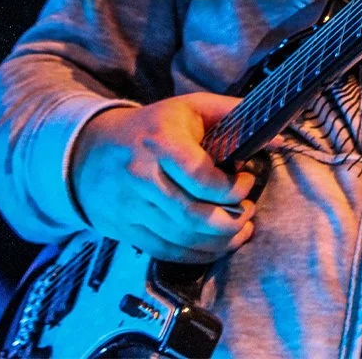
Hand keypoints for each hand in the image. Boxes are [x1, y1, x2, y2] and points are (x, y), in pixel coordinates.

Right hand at [71, 92, 255, 262]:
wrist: (88, 151)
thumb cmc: (152, 125)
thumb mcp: (189, 107)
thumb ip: (231, 114)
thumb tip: (274, 134)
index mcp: (159, 143)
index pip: (199, 176)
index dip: (230, 187)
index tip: (246, 183)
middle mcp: (142, 177)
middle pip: (192, 213)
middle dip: (229, 220)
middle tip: (248, 213)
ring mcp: (131, 208)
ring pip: (180, 236)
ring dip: (218, 241)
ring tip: (241, 230)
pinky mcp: (125, 230)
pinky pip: (165, 251)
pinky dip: (196, 254)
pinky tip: (217, 247)